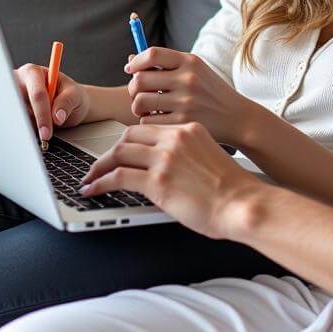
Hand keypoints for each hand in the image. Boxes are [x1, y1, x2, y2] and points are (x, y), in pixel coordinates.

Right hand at [13, 63, 90, 143]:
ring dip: (29, 128)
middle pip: (18, 106)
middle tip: (44, 136)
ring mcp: (14, 100)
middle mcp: (19, 84)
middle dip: (31, 123)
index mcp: (33, 72)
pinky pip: (15, 125)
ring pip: (15, 118)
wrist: (70, 106)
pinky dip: (25, 132)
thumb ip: (67, 102)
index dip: (42, 113)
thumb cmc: (71, 95)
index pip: (36, 94)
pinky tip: (35, 131)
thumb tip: (57, 116)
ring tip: (45, 131)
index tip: (46, 131)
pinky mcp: (12, 113)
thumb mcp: (75, 95)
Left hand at [79, 122, 259, 237]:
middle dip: (110, 152)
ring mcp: (165, 158)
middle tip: (100, 166)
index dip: (127, 141)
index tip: (118, 152)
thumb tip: (163, 167)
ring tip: (90, 179)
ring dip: (99, 167)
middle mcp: (174, 138)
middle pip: (128, 136)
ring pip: (118, 153)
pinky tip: (93, 189)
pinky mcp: (158, 181)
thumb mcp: (207, 157)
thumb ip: (184, 154)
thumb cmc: (231, 189)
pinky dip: (100, 183)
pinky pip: (117, 177)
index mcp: (187, 129)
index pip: (146, 128)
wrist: (242, 204)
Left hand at [126, 48, 252, 146]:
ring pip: (140, 101)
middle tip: (138, 93)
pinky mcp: (183, 122)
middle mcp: (188, 79)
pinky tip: (158, 120)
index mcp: (190, 61)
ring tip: (146, 108)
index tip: (131, 69)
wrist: (236, 117)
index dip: (136, 61)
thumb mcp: (195, 71)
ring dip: (138, 106)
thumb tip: (130, 61)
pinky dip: (148, 121)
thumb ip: (165, 65)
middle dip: (133, 87)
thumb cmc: (210, 92)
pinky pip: (148, 121)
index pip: (152, 54)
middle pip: (140, 79)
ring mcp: (186, 101)